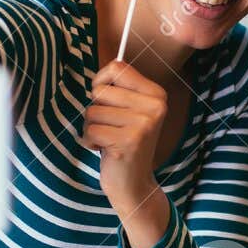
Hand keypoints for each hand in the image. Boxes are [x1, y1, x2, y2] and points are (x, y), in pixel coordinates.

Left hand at [83, 59, 166, 209]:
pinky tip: (106, 150)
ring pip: (93, 111)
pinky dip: (90, 141)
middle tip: (112, 127)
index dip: (100, 83)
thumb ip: (120, 88)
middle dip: (96, 111)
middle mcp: (155, 107)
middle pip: (100, 91)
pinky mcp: (129, 141)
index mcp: (157, 94)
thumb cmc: (123, 141)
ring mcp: (144, 124)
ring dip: (92, 128)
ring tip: (109, 139)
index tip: (107, 101)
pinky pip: (91, 130)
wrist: (134, 183)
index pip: (116, 68)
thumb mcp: (129, 110)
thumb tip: (110, 63)